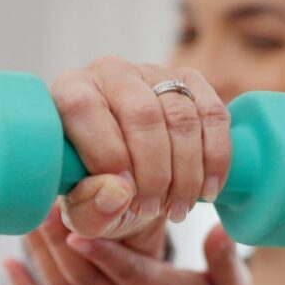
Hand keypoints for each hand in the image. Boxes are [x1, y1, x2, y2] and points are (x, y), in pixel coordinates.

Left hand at [5, 205, 251, 284]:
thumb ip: (225, 258)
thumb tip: (221, 227)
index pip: (123, 271)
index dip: (98, 251)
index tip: (74, 225)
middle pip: (81, 276)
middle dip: (57, 239)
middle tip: (43, 200)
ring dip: (39, 254)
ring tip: (26, 217)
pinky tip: (7, 263)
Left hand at [50, 57, 230, 240]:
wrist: (130, 181)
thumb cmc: (97, 191)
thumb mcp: (82, 211)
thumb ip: (89, 208)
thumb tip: (119, 192)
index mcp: (68, 92)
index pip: (83, 107)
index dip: (106, 152)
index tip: (125, 195)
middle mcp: (110, 73)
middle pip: (141, 114)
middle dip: (153, 172)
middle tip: (151, 210)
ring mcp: (153, 73)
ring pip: (181, 118)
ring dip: (186, 173)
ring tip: (177, 209)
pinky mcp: (190, 82)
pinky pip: (213, 114)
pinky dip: (216, 158)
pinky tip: (208, 190)